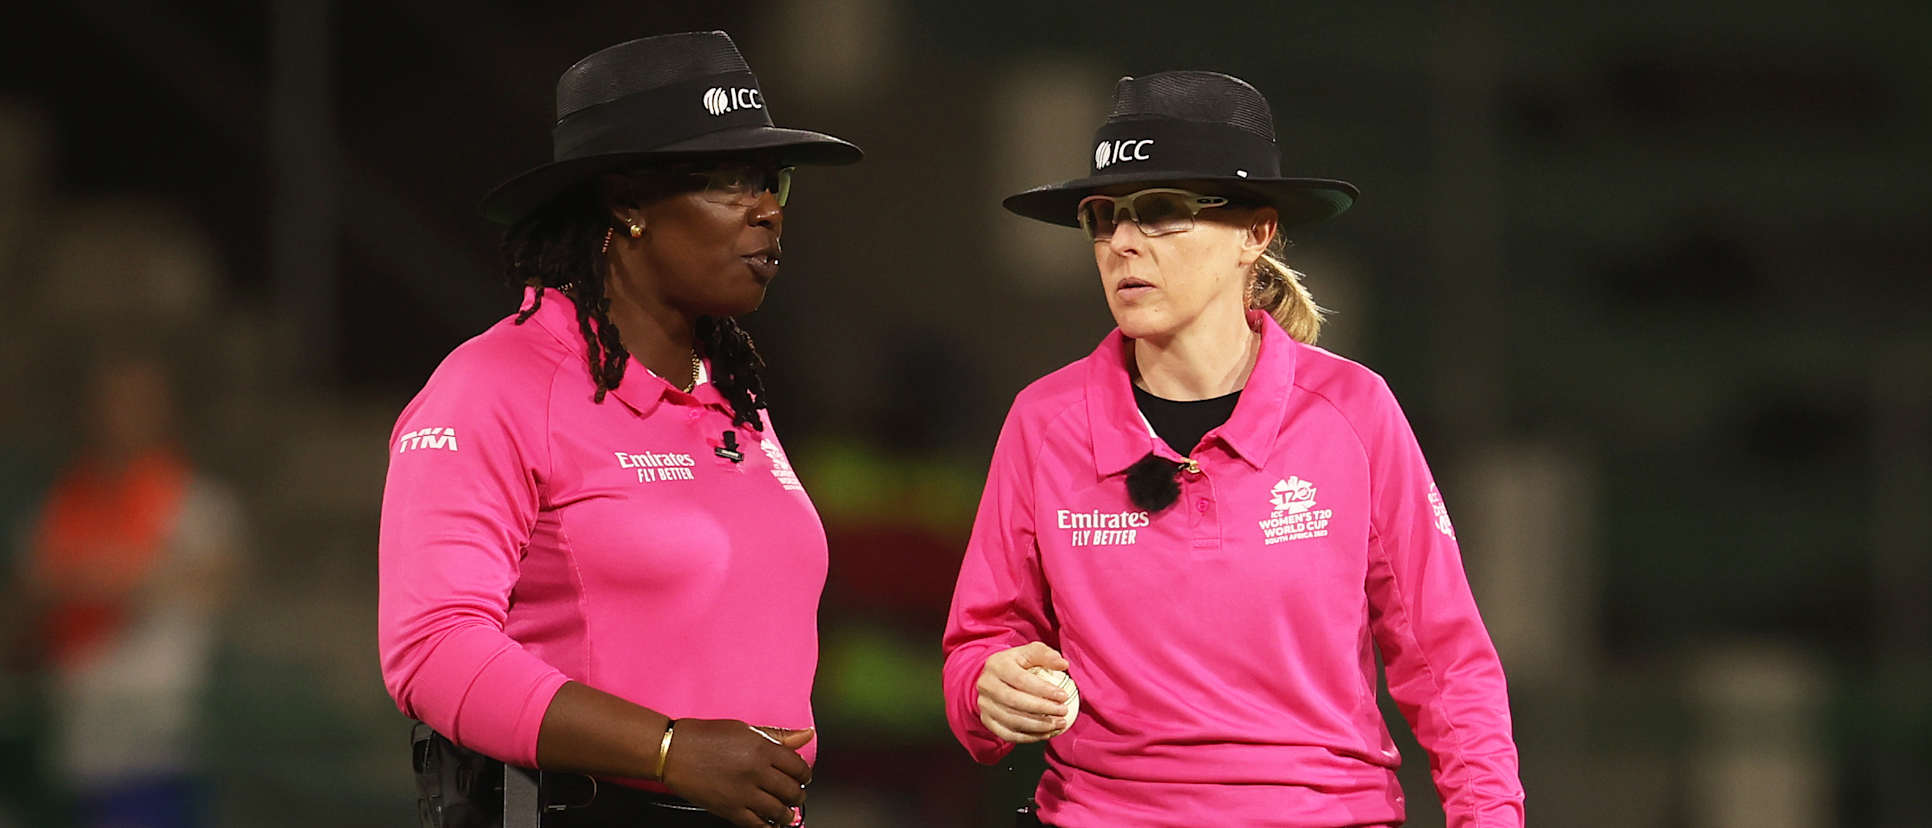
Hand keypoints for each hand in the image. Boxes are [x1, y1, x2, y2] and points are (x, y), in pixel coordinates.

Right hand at [660, 719, 812, 826]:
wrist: (673, 751)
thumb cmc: (704, 737)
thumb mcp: (745, 729)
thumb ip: (778, 735)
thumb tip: (806, 734)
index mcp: (762, 748)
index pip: (798, 766)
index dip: (804, 773)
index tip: (802, 776)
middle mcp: (756, 771)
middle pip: (792, 790)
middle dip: (798, 794)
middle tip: (796, 794)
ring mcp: (743, 793)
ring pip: (779, 811)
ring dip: (787, 813)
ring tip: (786, 811)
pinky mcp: (730, 810)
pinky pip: (757, 825)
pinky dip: (768, 826)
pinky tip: (769, 822)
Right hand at [976, 642, 1071, 743]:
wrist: (993, 678)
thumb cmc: (1016, 664)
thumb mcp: (1029, 653)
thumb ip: (1046, 655)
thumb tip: (1063, 664)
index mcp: (997, 665)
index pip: (1020, 679)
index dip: (1043, 690)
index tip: (1063, 695)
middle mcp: (986, 685)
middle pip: (1015, 701)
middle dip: (1043, 709)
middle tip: (1063, 711)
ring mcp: (984, 705)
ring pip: (1012, 720)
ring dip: (1039, 726)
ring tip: (1060, 723)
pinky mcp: (987, 720)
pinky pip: (1008, 734)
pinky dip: (1029, 737)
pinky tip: (1047, 733)